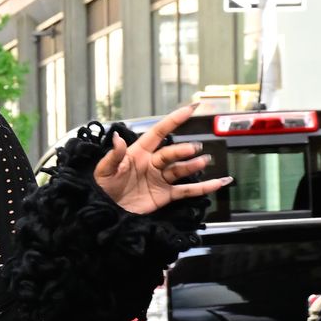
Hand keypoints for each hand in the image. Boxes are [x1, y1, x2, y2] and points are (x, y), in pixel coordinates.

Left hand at [92, 104, 231, 214]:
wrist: (104, 211)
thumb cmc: (102, 188)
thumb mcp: (104, 170)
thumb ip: (114, 155)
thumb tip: (117, 138)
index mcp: (139, 152)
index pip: (159, 132)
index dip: (174, 120)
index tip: (190, 108)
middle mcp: (153, 163)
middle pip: (171, 153)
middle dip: (183, 150)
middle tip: (193, 149)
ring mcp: (160, 179)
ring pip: (181, 169)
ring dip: (193, 165)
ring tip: (204, 161)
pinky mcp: (165, 195)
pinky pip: (187, 190)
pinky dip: (203, 188)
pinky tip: (218, 182)